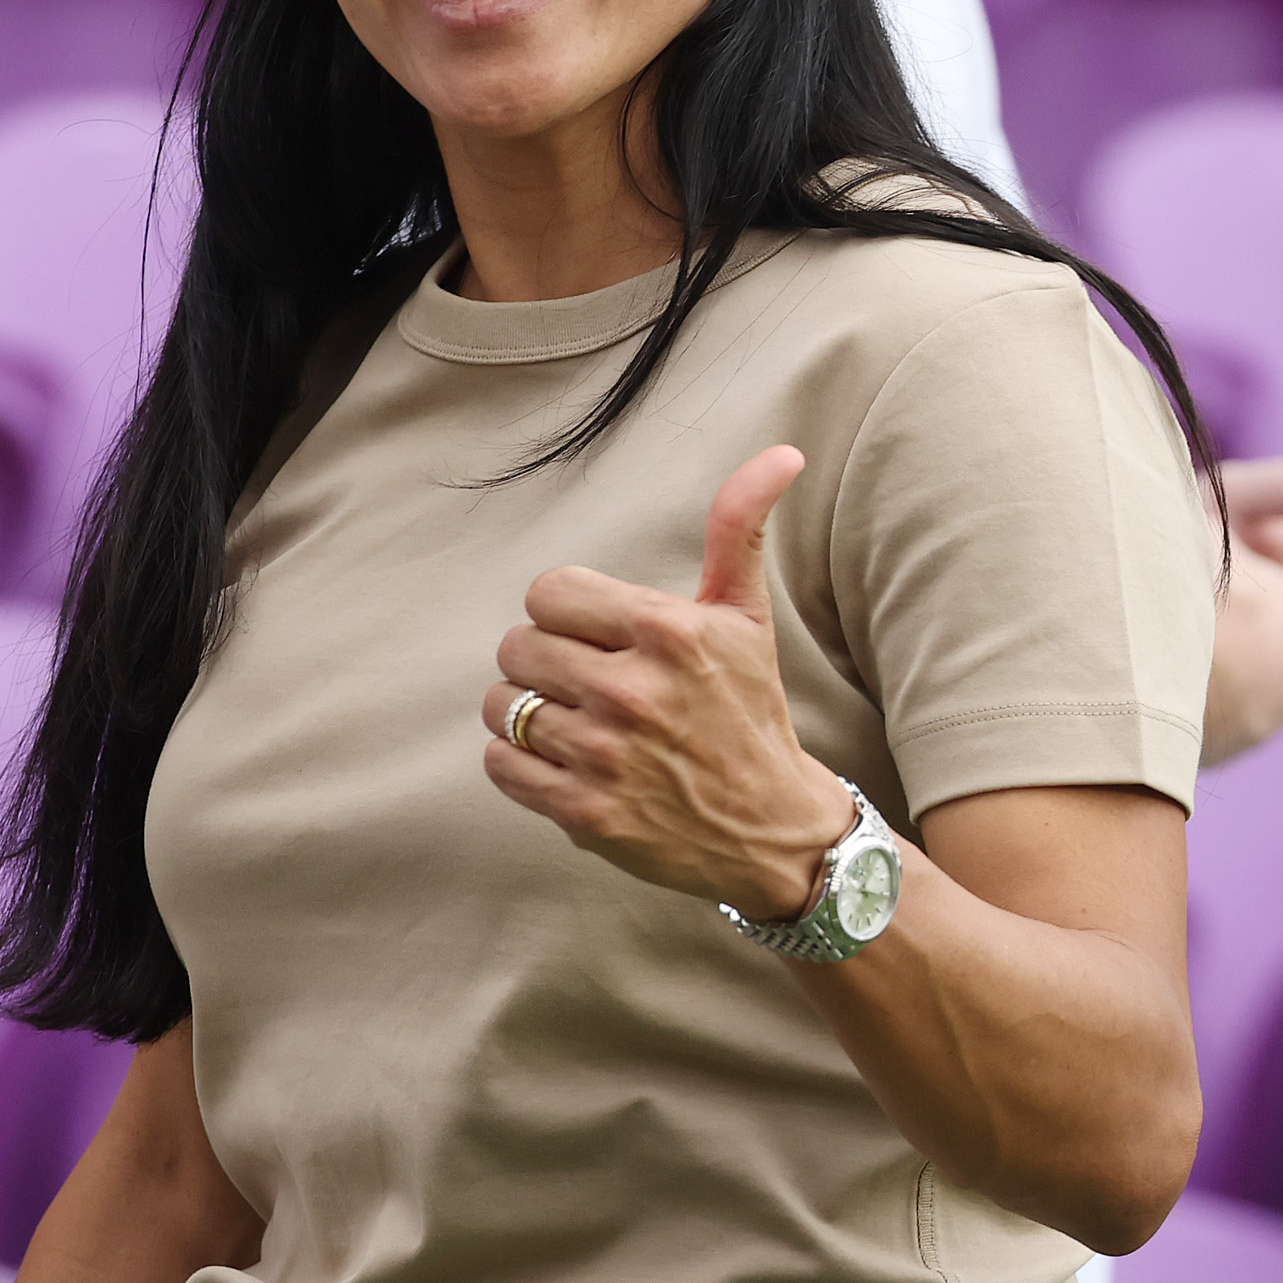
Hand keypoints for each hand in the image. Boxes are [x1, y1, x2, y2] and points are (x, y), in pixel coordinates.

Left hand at [480, 446, 853, 920]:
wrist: (771, 829)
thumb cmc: (749, 711)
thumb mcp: (747, 616)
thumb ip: (739, 529)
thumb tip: (782, 453)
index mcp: (668, 632)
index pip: (548, 592)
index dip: (565, 612)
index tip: (595, 634)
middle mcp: (634, 692)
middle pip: (516, 646)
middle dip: (543, 660)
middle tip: (584, 680)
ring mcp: (606, 757)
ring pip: (500, 705)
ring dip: (525, 711)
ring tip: (572, 721)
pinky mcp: (586, 813)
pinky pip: (500, 764)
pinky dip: (518, 762)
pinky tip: (562, 760)